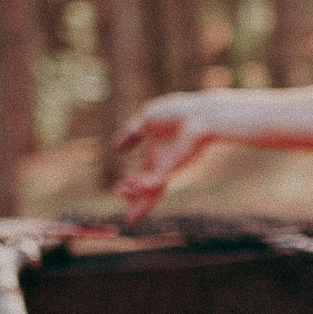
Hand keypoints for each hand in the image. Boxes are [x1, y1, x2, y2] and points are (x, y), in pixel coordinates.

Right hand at [112, 93, 219, 222]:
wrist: (196, 113)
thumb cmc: (178, 113)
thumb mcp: (147, 119)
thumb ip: (132, 132)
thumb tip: (116, 147)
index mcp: (158, 157)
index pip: (144, 178)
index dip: (132, 189)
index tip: (117, 191)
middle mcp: (163, 166)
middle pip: (147, 192)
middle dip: (133, 201)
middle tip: (120, 200)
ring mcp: (167, 169)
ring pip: (148, 191)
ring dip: (132, 193)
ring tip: (118, 189)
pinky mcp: (170, 169)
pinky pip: (151, 184)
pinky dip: (138, 184)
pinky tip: (127, 177)